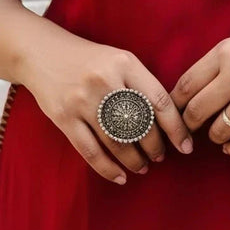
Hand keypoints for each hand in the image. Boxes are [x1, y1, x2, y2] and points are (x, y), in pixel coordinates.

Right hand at [18, 38, 193, 184]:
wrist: (44, 52)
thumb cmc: (91, 60)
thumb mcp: (121, 60)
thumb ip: (142, 84)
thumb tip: (171, 120)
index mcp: (125, 63)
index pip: (159, 101)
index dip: (176, 128)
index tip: (186, 146)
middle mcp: (105, 81)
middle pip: (140, 125)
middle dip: (155, 146)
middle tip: (160, 156)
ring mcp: (82, 101)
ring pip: (118, 142)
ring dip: (134, 160)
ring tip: (143, 167)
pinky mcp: (64, 117)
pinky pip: (90, 151)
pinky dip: (108, 168)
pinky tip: (120, 176)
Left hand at [170, 15, 229, 156]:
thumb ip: (215, 65)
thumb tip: (188, 95)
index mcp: (225, 53)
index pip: (186, 85)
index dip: (175, 104)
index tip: (173, 111)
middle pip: (197, 111)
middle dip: (189, 124)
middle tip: (189, 129)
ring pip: (220, 130)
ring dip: (215, 136)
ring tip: (217, 134)